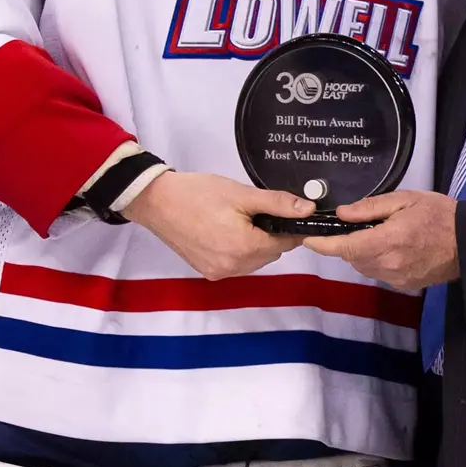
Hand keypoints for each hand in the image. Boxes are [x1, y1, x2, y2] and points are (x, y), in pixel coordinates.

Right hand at [122, 171, 313, 280]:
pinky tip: (226, 231)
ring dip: (255, 243)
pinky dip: (239, 250)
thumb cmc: (199, 194)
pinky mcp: (208, 272)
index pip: (285, 243)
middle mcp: (234, 267)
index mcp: (246, 248)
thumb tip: (308, 210)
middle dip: (270, 233)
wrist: (158, 202)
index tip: (286, 212)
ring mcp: (220, 272)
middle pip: (271, 253)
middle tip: (255, 211)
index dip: (289, 226)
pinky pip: (236, 264)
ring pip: (255, 260)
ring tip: (238, 219)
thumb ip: (278, 203)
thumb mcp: (242, 194)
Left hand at [303, 190, 459, 290]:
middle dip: (347, 244)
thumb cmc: (438, 214)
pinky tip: (393, 247)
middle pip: (352, 258)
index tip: (308, 239)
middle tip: (360, 226)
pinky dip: (378, 261)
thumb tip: (342, 214)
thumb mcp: (405, 199)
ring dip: (362, 253)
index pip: (346, 247)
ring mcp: (397, 278)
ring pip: (364, 267)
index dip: (323, 245)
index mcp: (388, 240)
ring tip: (380, 234)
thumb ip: (371, 208)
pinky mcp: (404, 285)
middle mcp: (389, 264)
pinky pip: (380, 273)